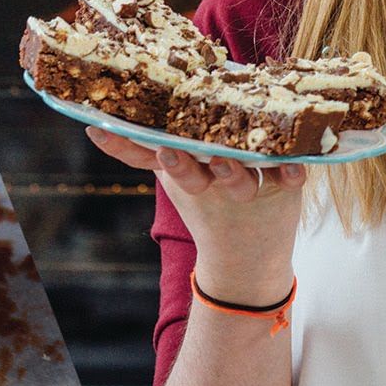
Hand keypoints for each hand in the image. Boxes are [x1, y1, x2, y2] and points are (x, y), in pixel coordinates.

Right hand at [87, 127, 302, 304]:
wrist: (246, 258)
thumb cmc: (205, 203)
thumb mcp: (171, 178)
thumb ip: (135, 151)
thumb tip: (90, 126)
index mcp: (189, 177)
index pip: (167, 165)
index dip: (156, 158)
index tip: (141, 146)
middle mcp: (216, 182)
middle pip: (197, 176)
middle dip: (184, 168)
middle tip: (172, 154)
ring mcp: (250, 187)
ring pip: (240, 180)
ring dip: (231, 173)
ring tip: (225, 162)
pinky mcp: (285, 188)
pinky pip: (290, 179)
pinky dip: (292, 173)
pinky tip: (294, 165)